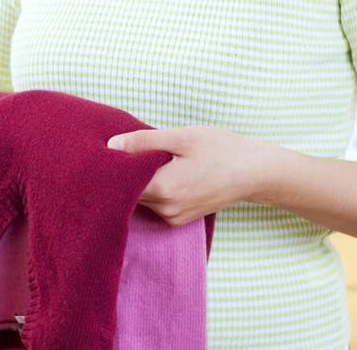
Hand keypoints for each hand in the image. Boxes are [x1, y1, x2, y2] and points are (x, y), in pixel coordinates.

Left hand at [107, 126, 267, 225]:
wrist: (253, 172)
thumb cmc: (220, 149)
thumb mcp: (182, 137)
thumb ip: (144, 142)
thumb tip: (111, 146)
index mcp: (165, 189)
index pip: (121, 184)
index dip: (110, 167)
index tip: (103, 151)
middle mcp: (166, 210)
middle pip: (128, 194)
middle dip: (122, 173)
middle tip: (117, 149)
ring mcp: (173, 218)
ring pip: (141, 199)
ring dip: (137, 181)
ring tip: (141, 156)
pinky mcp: (179, 219)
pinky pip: (154, 204)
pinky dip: (150, 188)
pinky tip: (156, 169)